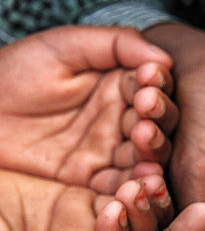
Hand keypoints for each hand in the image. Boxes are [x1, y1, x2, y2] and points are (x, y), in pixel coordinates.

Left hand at [0, 26, 176, 192]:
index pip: (152, 86)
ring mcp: (111, 153)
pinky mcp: (96, 182)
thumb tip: (163, 59)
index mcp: (118, 86)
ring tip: (145, 138)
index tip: (150, 80)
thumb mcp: (61, 47)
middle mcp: (121, 121)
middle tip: (147, 108)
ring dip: (154, 148)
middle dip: (159, 115)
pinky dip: (140, 184)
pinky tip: (146, 176)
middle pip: (158, 122)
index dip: (157, 84)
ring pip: (148, 155)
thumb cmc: (11, 74)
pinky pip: (124, 186)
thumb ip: (114, 44)